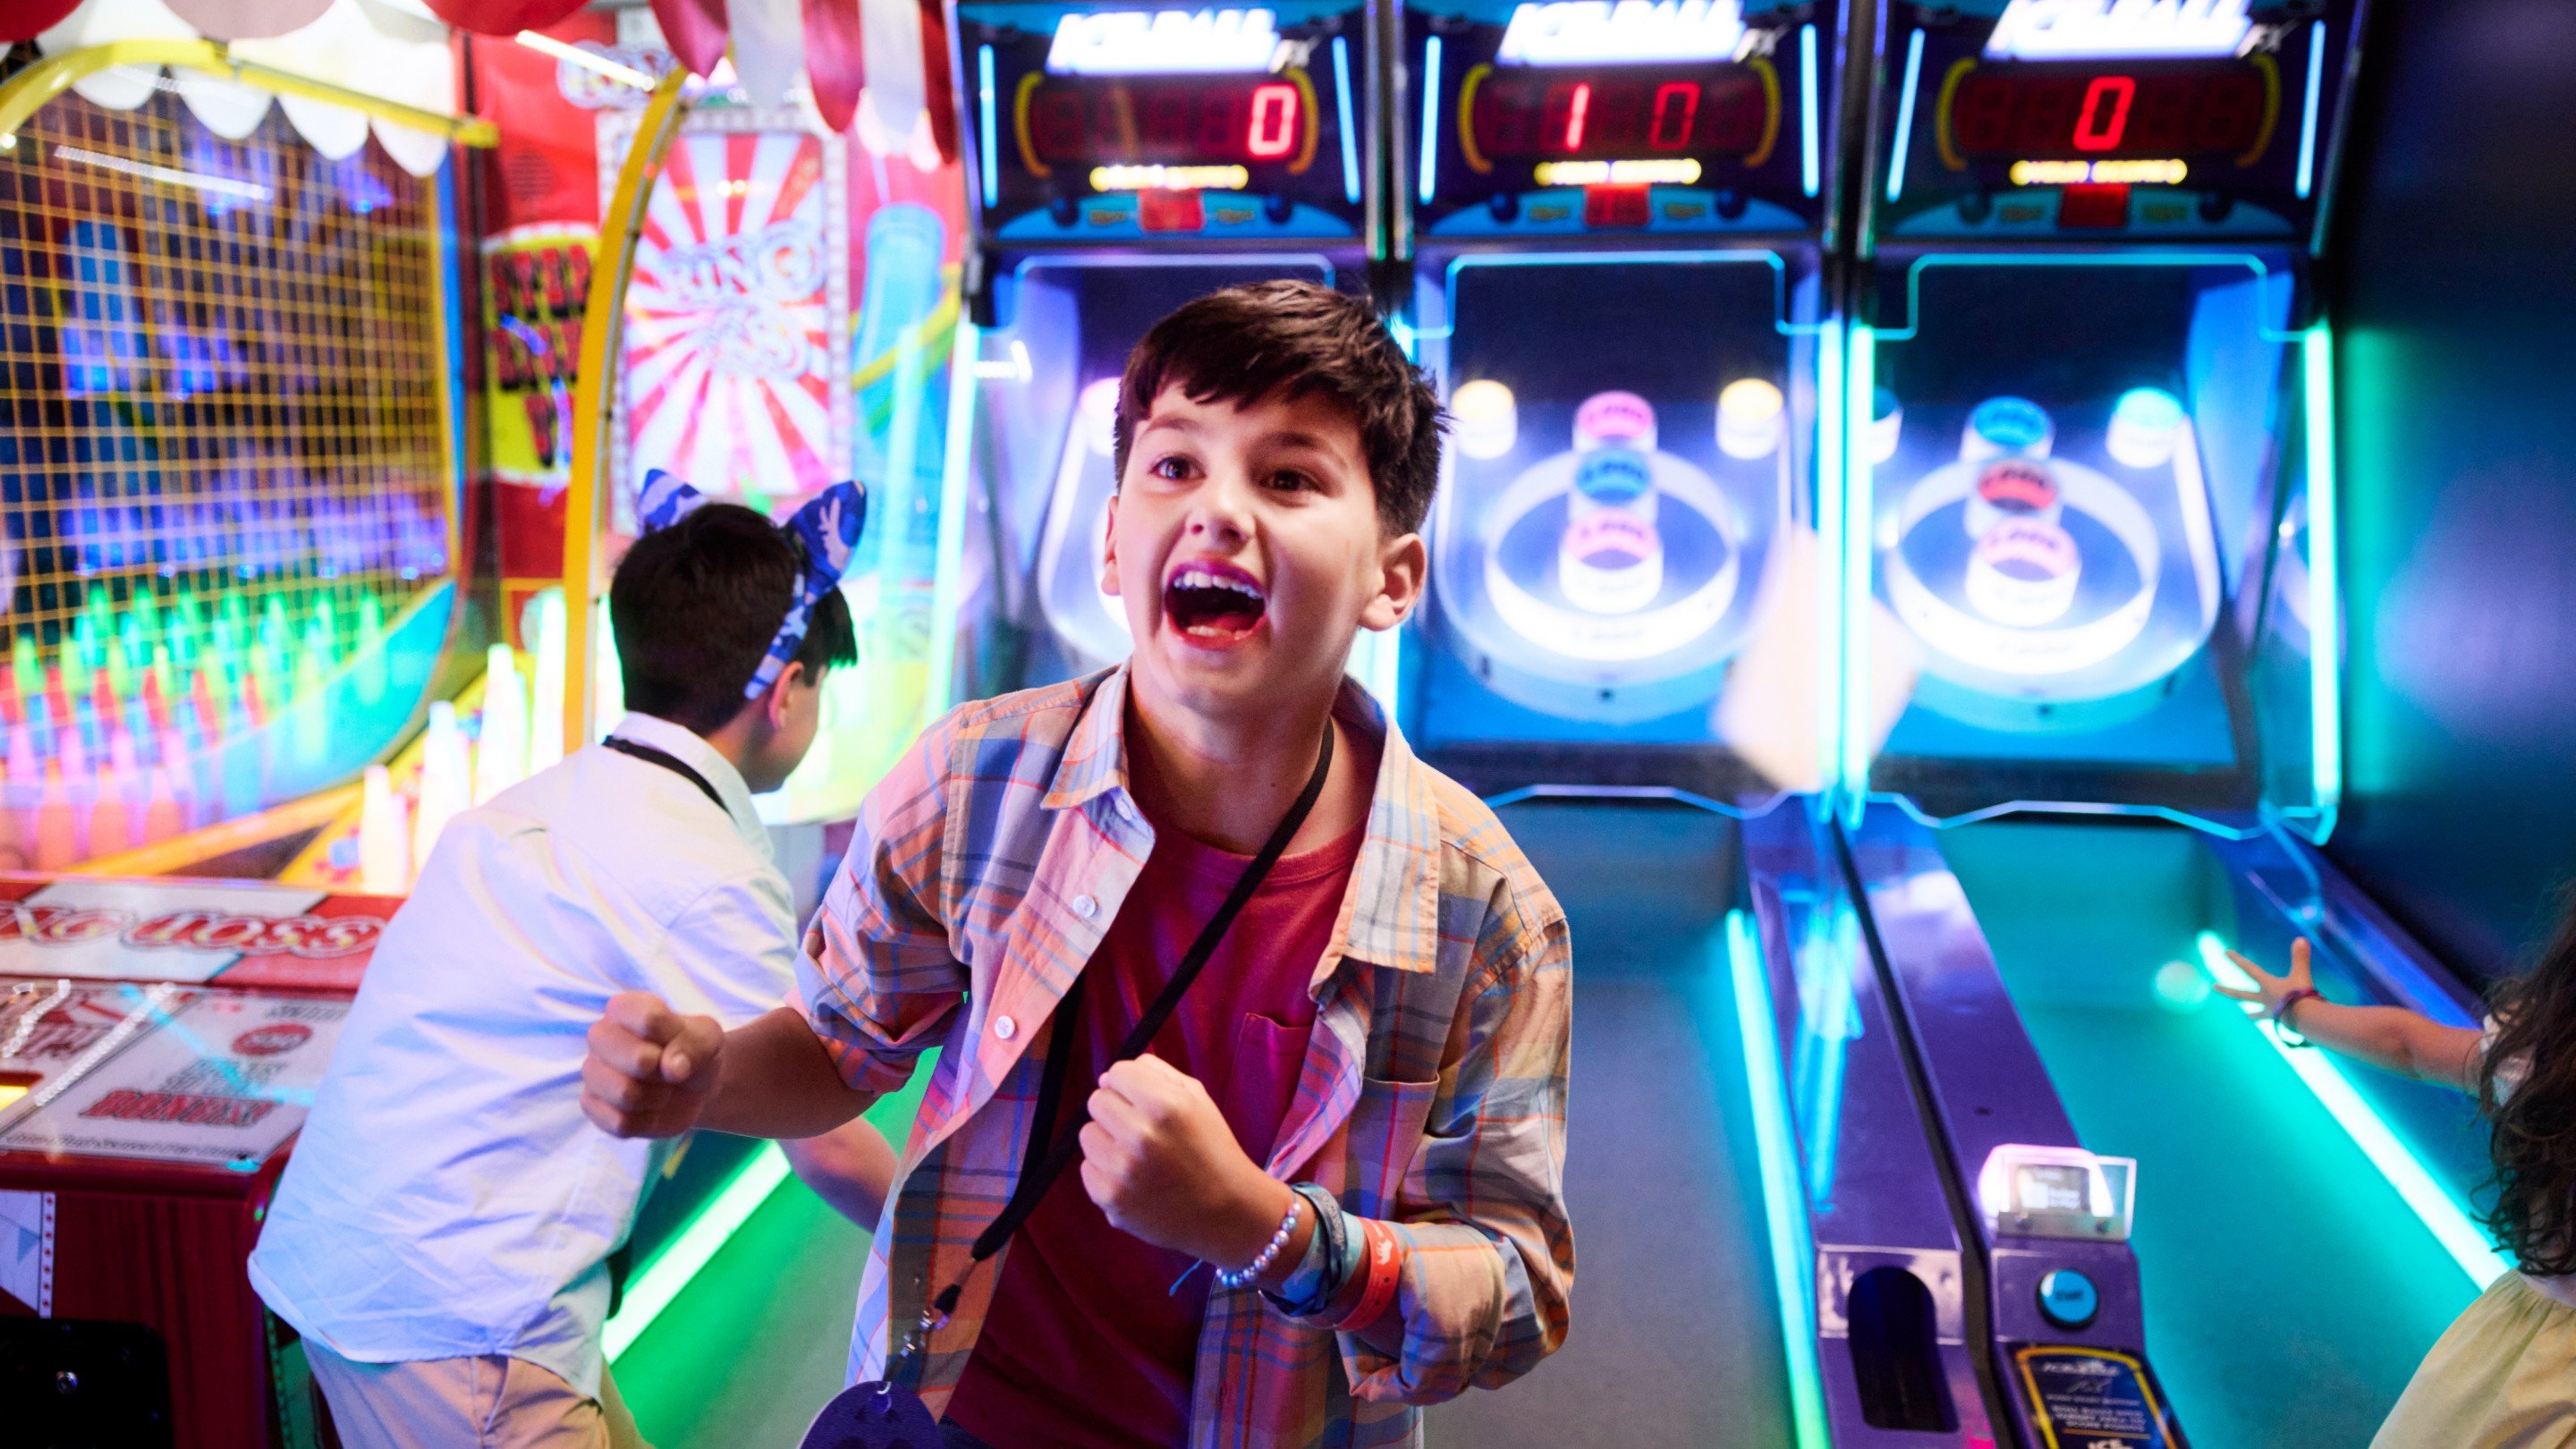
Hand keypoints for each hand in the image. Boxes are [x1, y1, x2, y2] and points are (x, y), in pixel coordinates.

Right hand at [581, 991, 724, 1137]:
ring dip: (657, 1097)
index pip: (650, 1019)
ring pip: (626, 1094)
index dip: (675, 1040)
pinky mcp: (592, 1105)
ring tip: (661, 1089)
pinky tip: (648, 1109)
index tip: (680, 1042)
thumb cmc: (693, 1052)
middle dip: (666, 1072)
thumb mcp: (708, 1039)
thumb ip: (695, 1045)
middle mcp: (600, 1035)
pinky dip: (646, 1121)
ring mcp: (592, 1071)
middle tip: (671, 1070)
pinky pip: (620, 1122)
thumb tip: (672, 1069)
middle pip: (637, 1060)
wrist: (692, 1087)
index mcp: (624, 1008)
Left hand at [1079, 1054, 1292, 1268]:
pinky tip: (1133, 1180)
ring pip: (1088, 1134)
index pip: (1117, 1073)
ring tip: (1137, 1156)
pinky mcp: (1110, 1198)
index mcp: (1165, 1105)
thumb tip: (1108, 1077)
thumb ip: (1155, 1074)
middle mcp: (1141, 1135)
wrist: (1226, 1212)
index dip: (1130, 1085)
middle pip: (1097, 1100)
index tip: (1143, 1100)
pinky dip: (1106, 1173)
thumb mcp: (1197, 1099)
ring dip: (1108, 1140)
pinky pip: (1087, 1169)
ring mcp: (1123, 1170)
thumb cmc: (1212, 1149)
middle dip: (1117, 1110)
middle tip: (1142, 1130)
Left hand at [2216, 937, 2317, 1018]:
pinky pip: (2278, 1020)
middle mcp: (2265, 998)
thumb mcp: (2301, 975)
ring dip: (2254, 1013)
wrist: (2306, 1021)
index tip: (2225, 952)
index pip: (2249, 969)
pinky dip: (2280, 1020)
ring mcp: (2271, 1011)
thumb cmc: (2301, 997)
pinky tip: (2279, 1024)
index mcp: (2267, 985)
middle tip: (2213, 987)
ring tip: (2248, 1016)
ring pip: (2258, 1011)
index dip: (2237, 959)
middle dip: (2227, 990)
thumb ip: (2300, 957)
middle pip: (2241, 994)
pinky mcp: (2281, 1021)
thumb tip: (2301, 938)